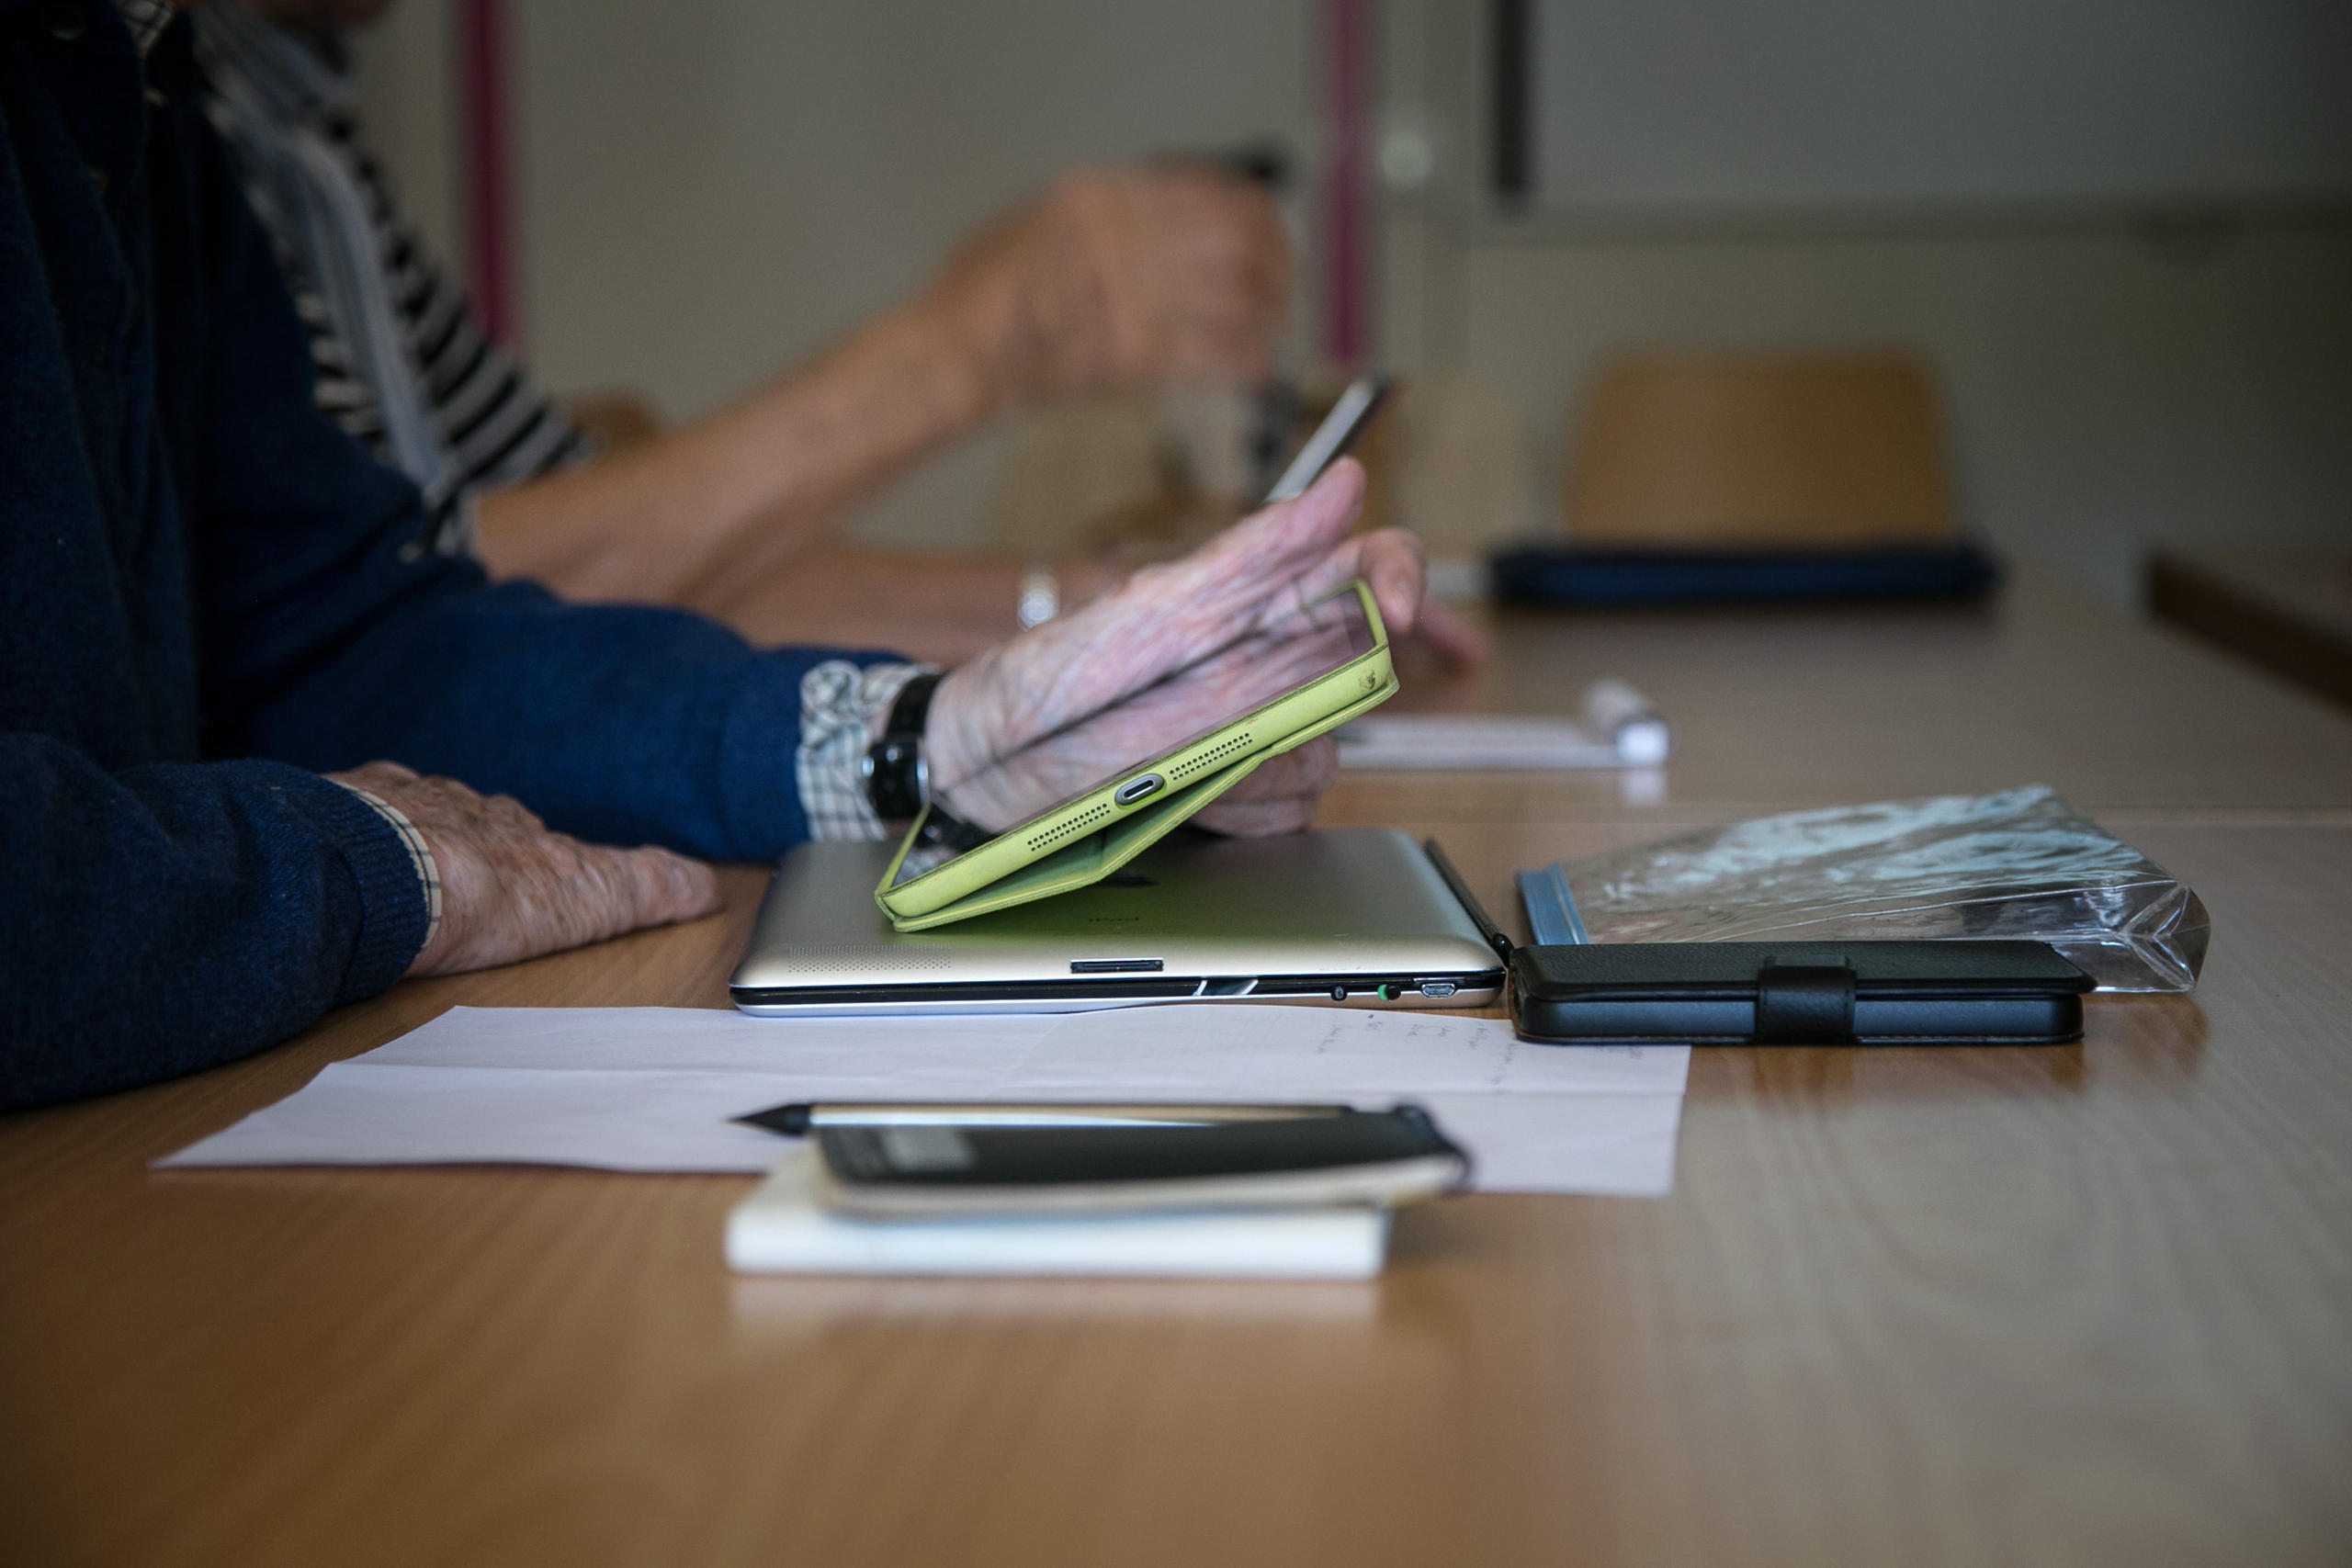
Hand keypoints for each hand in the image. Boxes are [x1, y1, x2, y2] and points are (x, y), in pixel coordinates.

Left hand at [328, 762, 721, 976]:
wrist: (379, 878)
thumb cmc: (481, 899)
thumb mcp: (589, 899)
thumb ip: (646, 885)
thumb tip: (704, 882)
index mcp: (528, 838)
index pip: (560, 848)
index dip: (562, 864)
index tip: (560, 872)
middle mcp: (476, 810)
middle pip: (492, 824)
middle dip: (491, 846)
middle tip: (483, 881)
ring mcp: (413, 802)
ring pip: (430, 811)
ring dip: (428, 836)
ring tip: (414, 873)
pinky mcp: (355, 803)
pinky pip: (368, 804)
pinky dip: (369, 825)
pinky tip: (358, 851)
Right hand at [918, 163, 1290, 408]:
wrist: (962, 351)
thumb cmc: (989, 290)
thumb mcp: (1047, 217)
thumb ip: (1112, 216)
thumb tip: (1179, 223)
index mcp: (1106, 194)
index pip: (1213, 190)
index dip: (1258, 213)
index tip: (1271, 231)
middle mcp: (1128, 235)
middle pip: (1240, 239)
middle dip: (1277, 263)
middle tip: (1283, 285)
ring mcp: (1134, 294)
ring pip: (1242, 296)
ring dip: (1271, 315)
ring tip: (1275, 328)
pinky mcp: (1138, 354)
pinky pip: (1220, 352)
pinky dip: (1250, 360)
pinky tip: (1258, 367)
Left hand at [922, 459, 1417, 836]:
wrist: (973, 778)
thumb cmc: (1042, 684)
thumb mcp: (1142, 613)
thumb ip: (1250, 556)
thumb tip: (1345, 485)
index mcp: (1250, 595)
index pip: (1368, 564)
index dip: (1400, 581)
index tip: (1396, 615)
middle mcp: (1268, 659)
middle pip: (1358, 669)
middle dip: (1305, 698)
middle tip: (1227, 715)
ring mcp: (1263, 731)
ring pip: (1326, 750)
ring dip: (1258, 760)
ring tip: (1171, 754)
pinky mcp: (1249, 801)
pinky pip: (1290, 810)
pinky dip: (1241, 810)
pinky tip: (1184, 799)